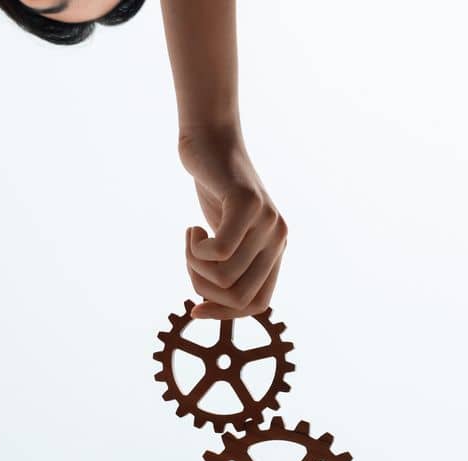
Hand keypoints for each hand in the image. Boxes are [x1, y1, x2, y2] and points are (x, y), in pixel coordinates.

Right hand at [179, 132, 286, 319]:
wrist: (209, 140)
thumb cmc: (212, 189)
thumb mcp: (222, 235)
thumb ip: (226, 267)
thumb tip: (209, 305)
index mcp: (275, 251)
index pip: (258, 305)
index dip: (225, 313)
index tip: (195, 308)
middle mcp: (278, 239)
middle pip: (240, 299)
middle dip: (204, 290)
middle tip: (189, 261)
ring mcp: (267, 222)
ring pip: (225, 278)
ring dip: (195, 266)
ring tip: (190, 240)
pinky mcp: (248, 205)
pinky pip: (221, 252)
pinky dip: (196, 249)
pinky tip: (191, 229)